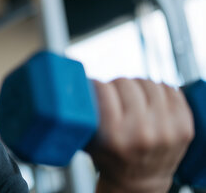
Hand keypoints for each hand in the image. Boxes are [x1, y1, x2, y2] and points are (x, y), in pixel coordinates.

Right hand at [87, 78, 193, 192]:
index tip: (96, 88)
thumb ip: (85, 115)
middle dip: (116, 85)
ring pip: (149, 84)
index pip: (104, 90)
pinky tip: (150, 100)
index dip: (98, 86)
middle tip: (114, 93)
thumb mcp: (89, 140)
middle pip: (126, 83)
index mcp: (115, 136)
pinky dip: (159, 90)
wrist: (140, 182)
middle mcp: (142, 133)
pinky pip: (171, 91)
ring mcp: (167, 130)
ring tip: (132, 96)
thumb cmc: (110, 159)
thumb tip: (82, 84)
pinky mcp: (184, 127)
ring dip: (138, 86)